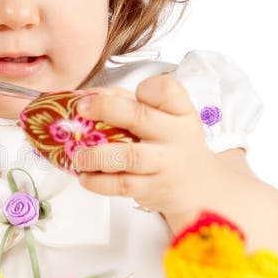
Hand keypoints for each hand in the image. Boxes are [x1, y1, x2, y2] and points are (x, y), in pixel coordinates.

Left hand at [72, 74, 218, 215]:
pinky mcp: (153, 189)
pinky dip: (98, 182)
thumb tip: (90, 96)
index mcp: (179, 111)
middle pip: (139, 117)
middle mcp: (175, 135)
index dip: (146, 88)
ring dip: (96, 155)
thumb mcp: (163, 118)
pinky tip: (86, 177)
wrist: (199, 187)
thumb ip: (129, 102)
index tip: (129, 92)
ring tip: (79, 155)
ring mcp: (164, 163)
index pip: (167, 90)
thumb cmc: (172, 145)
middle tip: (81, 109)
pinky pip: (122, 184)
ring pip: (128, 156)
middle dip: (105, 109)